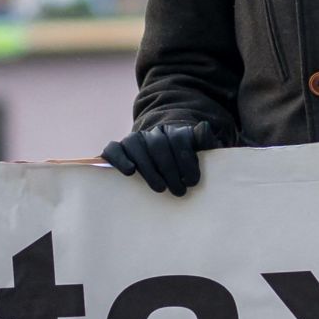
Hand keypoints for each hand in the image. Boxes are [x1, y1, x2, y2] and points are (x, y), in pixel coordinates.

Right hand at [101, 121, 220, 196]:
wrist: (160, 165)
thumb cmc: (183, 165)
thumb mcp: (197, 154)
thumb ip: (203, 142)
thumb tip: (205, 127)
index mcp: (173, 132)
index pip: (178, 139)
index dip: (186, 160)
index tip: (192, 181)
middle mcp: (152, 133)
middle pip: (157, 144)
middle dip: (170, 169)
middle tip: (179, 191)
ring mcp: (133, 140)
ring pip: (135, 144)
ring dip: (148, 168)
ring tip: (160, 189)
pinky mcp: (117, 149)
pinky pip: (113, 149)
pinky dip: (119, 158)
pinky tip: (130, 172)